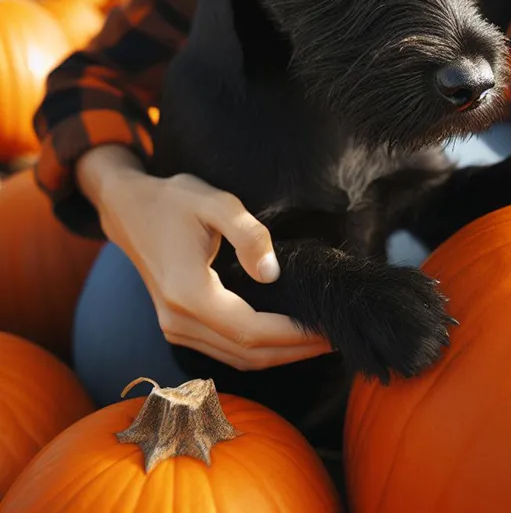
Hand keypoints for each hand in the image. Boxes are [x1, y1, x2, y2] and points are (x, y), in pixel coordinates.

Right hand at [77, 145, 331, 370]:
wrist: (128, 210)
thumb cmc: (173, 201)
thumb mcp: (215, 201)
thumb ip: (248, 234)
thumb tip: (273, 274)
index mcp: (188, 293)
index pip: (250, 331)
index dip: (292, 335)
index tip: (326, 329)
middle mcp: (178, 320)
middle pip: (247, 353)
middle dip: (294, 350)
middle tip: (334, 338)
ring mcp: (174, 328)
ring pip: (236, 358)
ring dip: (279, 355)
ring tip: (317, 340)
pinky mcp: (177, 327)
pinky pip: (224, 350)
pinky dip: (257, 350)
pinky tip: (284, 337)